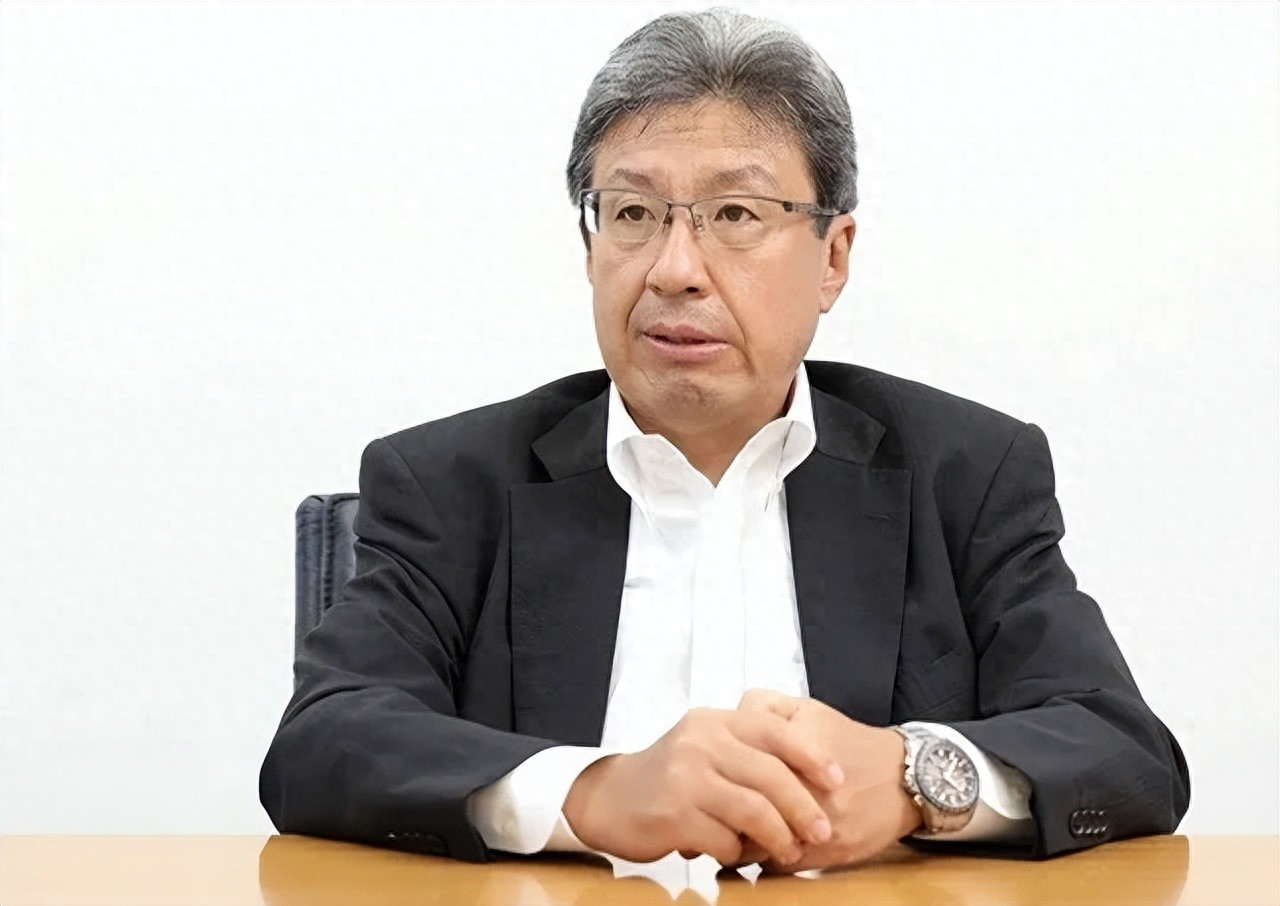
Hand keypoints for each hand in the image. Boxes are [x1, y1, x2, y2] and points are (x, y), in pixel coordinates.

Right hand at [562, 706, 845, 865]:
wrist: (608, 798)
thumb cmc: (666, 775)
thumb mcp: (703, 744)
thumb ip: (745, 747)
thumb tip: (807, 769)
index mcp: (714, 722)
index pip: (775, 730)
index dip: (811, 755)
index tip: (836, 779)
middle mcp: (700, 743)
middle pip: (771, 775)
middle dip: (804, 807)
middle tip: (822, 830)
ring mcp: (685, 778)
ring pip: (753, 810)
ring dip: (779, 837)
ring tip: (789, 851)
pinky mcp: (673, 814)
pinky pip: (723, 839)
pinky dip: (738, 852)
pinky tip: (738, 854)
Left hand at [735, 689, 922, 872]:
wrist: (904, 778)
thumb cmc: (850, 743)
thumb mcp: (806, 708)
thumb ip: (762, 707)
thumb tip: (728, 724)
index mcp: (792, 751)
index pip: (735, 770)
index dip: (718, 775)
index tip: (713, 777)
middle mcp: (804, 791)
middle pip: (739, 810)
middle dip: (723, 809)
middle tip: (717, 804)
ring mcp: (813, 827)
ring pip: (753, 842)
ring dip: (739, 837)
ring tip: (735, 826)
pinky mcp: (824, 854)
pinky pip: (775, 864)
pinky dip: (763, 855)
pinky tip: (763, 841)